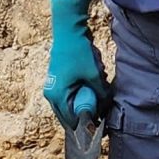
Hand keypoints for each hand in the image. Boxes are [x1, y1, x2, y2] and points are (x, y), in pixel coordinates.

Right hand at [43, 0, 109, 133]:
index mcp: (56, 96)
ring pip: (69, 105)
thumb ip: (100, 93)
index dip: (86, 126)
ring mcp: (52, 87)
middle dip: (83, 117)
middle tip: (100, 119)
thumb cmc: (78, 51)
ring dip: (82, 105)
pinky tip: (91, 90)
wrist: (68, 28)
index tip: (99, 130)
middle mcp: (51, 94)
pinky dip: (79, 96)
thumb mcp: (94, 74)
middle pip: (68, 116)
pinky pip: (69, 95)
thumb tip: (107, 106)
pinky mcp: (58, 80)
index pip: (71, 121)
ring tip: (97, 103)